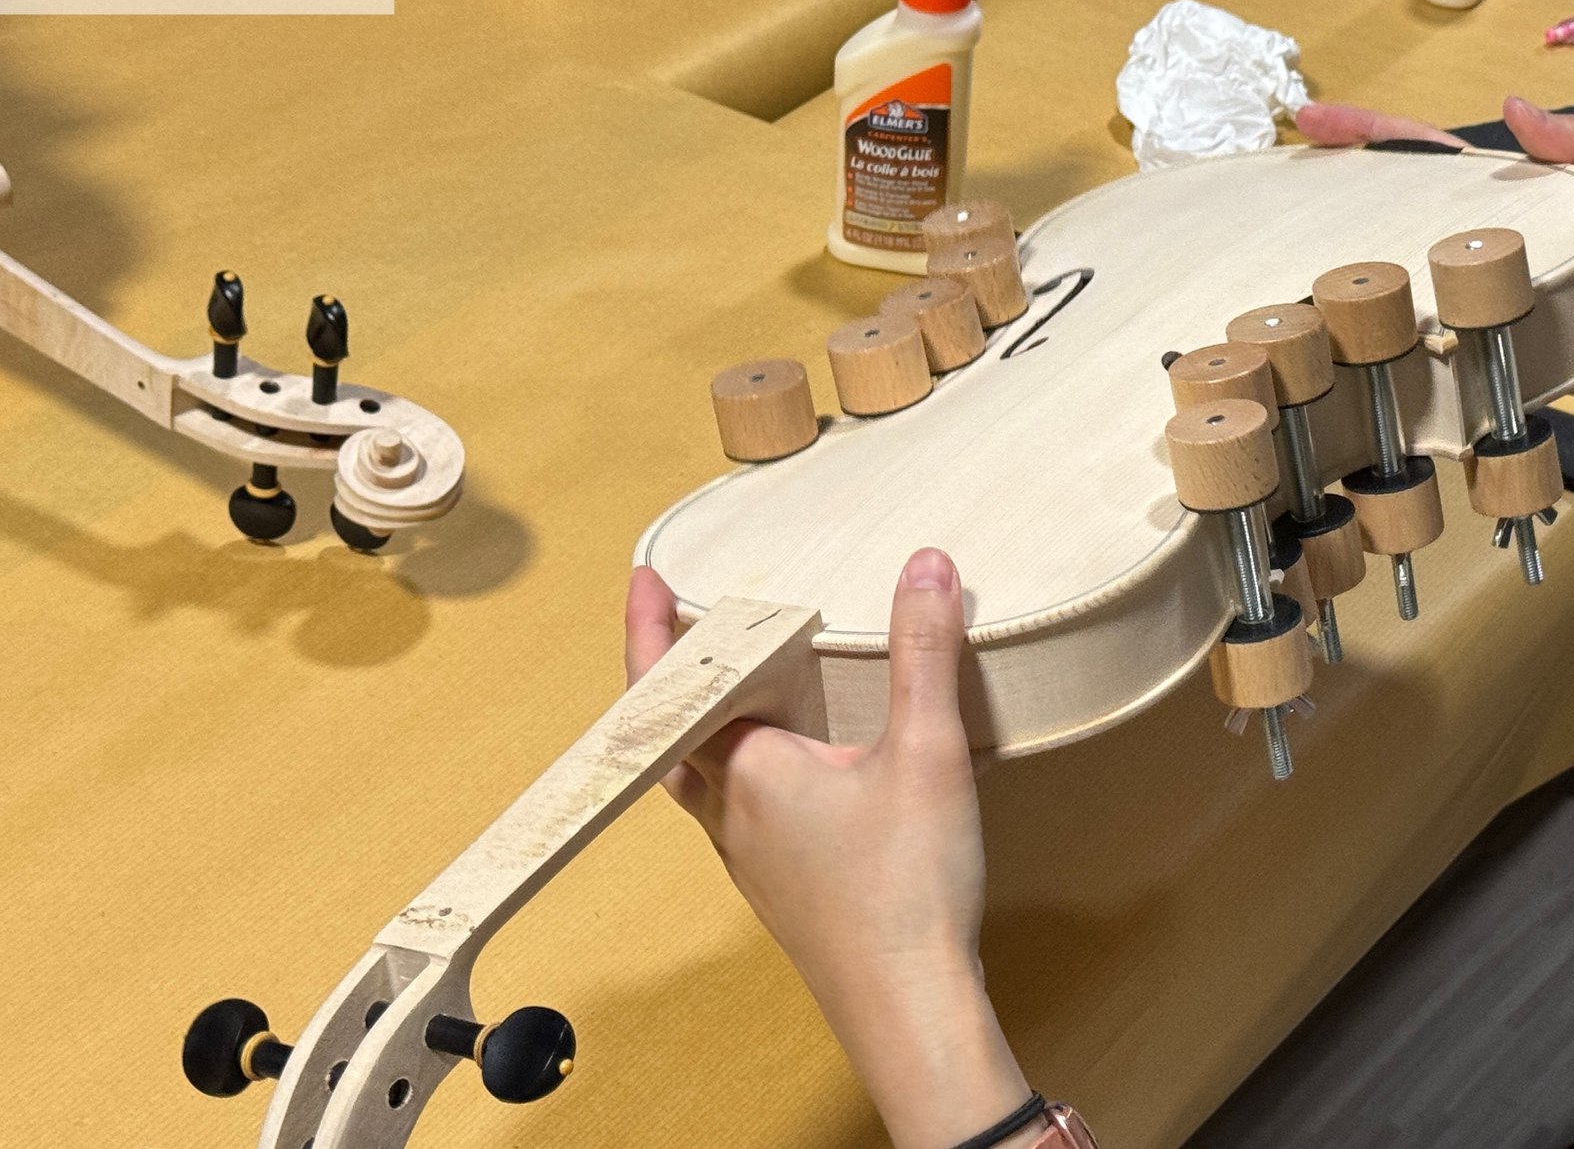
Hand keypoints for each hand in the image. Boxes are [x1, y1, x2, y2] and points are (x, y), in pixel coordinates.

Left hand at [626, 550, 1035, 1148]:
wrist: (909, 1008)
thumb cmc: (908, 887)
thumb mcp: (928, 752)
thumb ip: (924, 654)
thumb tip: (925, 565)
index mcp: (745, 771)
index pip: (671, 687)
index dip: (651, 627)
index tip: (646, 576)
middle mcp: (730, 814)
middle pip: (670, 731)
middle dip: (671, 670)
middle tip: (679, 617)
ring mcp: (750, 856)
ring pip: (702, 773)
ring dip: (703, 719)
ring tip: (735, 675)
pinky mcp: (780, 885)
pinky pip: (739, 806)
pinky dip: (744, 762)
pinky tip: (794, 759)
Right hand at [1296, 97, 1573, 416]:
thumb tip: (1513, 108)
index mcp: (1519, 189)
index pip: (1432, 151)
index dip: (1373, 133)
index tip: (1312, 120)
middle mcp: (1489, 236)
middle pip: (1400, 205)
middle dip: (1337, 190)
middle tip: (1276, 188)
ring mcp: (1484, 291)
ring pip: (1405, 271)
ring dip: (1347, 266)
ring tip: (1285, 262)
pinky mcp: (1489, 344)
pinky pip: (1430, 332)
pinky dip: (1386, 331)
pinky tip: (1341, 335)